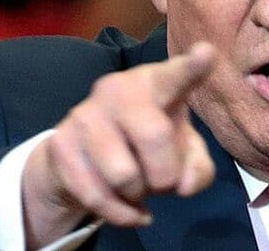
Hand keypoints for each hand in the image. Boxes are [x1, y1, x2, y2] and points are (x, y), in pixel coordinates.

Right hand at [21, 42, 218, 244]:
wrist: (83, 158)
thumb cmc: (148, 147)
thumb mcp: (183, 155)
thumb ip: (198, 168)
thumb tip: (183, 185)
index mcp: (156, 84)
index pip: (175, 75)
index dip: (191, 67)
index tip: (207, 54)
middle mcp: (118, 89)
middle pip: (154, 135)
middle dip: (166, 174)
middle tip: (163, 182)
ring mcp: (86, 114)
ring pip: (123, 174)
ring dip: (138, 194)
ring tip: (137, 188)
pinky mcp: (61, 143)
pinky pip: (96, 195)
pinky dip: (120, 214)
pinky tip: (129, 210)